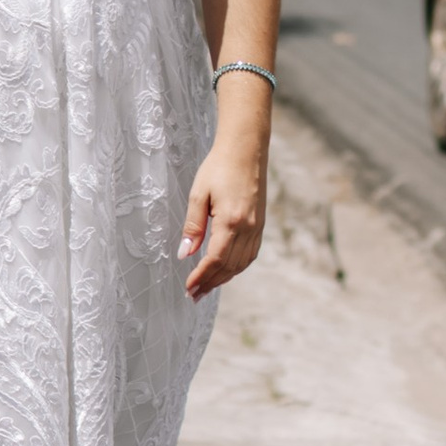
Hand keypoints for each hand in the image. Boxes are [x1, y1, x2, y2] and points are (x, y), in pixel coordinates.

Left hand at [178, 133, 265, 296]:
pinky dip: (237, 267)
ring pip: (241, 264)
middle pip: (228, 266)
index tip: (189, 288)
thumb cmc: (219, 167)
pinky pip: (250, 254)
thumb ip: (193, 227)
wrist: (246, 149)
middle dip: (210, 283)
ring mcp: (257, 227)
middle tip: (194, 295)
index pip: (215, 260)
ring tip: (207, 287)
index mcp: (231, 221)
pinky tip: (226, 270)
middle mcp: (248, 228)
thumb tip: (184, 254)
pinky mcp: (260, 224)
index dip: (201, 277)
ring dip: (224, 278)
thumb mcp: (199, 194)